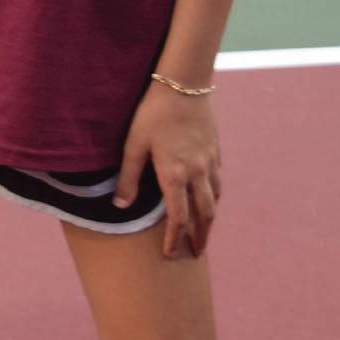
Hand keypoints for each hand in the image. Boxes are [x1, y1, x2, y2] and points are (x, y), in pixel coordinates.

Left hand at [115, 82, 221, 259]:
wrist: (184, 84)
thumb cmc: (153, 113)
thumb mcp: (133, 143)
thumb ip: (128, 177)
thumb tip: (120, 206)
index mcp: (175, 175)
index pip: (179, 218)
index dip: (175, 240)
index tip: (171, 255)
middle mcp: (197, 173)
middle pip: (205, 215)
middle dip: (201, 236)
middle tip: (196, 252)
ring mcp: (210, 161)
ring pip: (215, 198)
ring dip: (210, 217)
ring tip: (203, 228)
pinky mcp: (215, 149)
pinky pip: (218, 180)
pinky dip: (214, 195)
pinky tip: (207, 194)